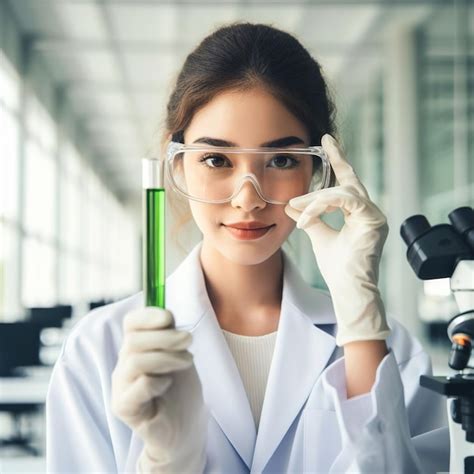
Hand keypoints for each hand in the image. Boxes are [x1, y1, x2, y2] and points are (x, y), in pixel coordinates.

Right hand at [111, 307, 206, 472]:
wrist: (185, 427)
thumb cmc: (181, 388)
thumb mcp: (179, 354)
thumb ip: (170, 334)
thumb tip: (166, 312)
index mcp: (137, 347)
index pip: (131, 322)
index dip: (149, 316)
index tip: (170, 318)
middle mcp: (124, 363)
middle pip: (134, 340)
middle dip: (166, 337)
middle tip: (189, 340)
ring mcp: (121, 386)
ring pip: (136, 361)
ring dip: (167, 357)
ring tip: (187, 361)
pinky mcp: (124, 407)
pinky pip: (137, 387)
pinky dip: (157, 381)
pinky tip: (169, 383)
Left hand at [285, 134, 389, 346]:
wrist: (347, 291)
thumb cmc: (337, 268)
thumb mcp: (318, 236)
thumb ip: (310, 219)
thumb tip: (291, 204)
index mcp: (358, 215)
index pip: (346, 185)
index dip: (338, 163)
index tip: (327, 144)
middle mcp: (369, 212)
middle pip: (350, 180)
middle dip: (338, 159)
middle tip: (325, 141)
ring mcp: (374, 216)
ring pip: (342, 192)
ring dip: (315, 199)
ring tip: (295, 207)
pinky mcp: (373, 221)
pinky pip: (343, 201)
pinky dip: (321, 207)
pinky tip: (305, 216)